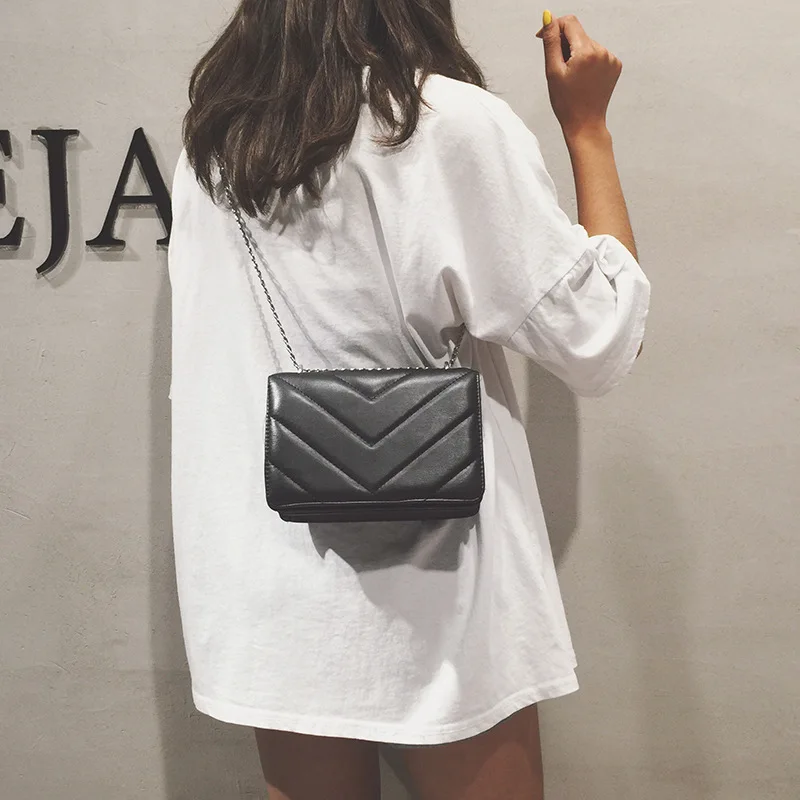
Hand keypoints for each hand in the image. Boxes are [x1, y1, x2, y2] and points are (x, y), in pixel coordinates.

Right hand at [536, 13, 622, 139]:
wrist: (585, 124)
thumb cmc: (566, 103)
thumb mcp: (553, 71)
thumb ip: (551, 41)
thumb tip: (548, 16)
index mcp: (587, 52)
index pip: (569, 22)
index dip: (554, 27)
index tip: (544, 38)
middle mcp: (602, 51)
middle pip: (578, 34)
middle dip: (565, 44)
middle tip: (559, 68)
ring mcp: (611, 58)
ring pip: (587, 44)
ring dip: (576, 53)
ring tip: (571, 76)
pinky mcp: (615, 65)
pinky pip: (597, 54)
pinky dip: (587, 61)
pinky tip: (582, 77)